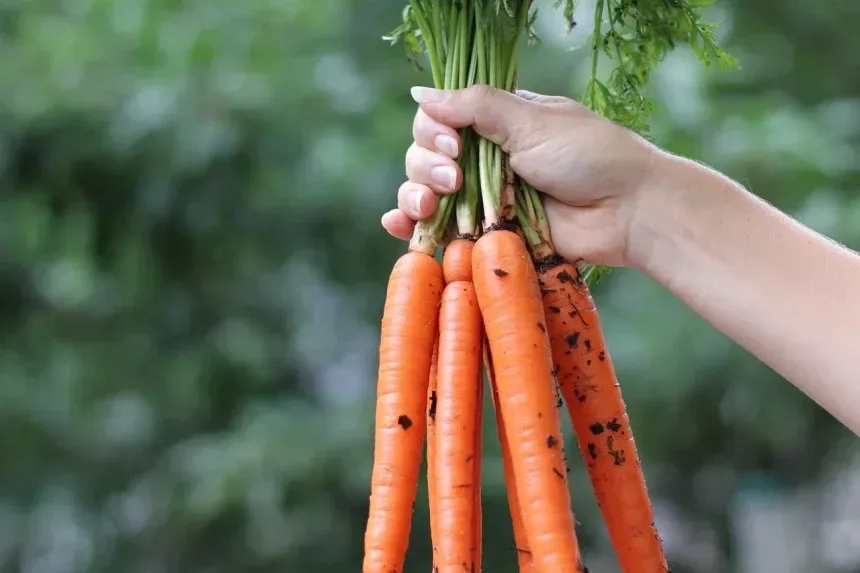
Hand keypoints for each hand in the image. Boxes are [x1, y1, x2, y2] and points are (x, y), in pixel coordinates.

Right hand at [381, 84, 665, 267]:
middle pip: (424, 156)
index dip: (434, 131)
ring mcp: (484, 199)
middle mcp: (485, 158)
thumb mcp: (532, 120)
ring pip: (424, 192)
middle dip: (426, 166)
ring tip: (432, 203)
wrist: (628, 211)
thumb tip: (420, 92)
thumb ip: (475, 106)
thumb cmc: (589, 157)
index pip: (438, 120)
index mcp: (496, 123)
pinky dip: (412, 227)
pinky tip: (399, 224)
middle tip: (456, 176)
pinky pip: (440, 231)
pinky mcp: (488, 235)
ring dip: (415, 194)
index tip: (454, 144)